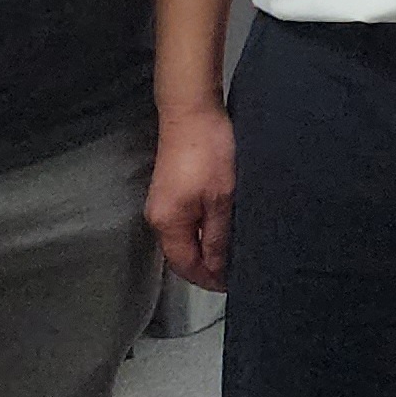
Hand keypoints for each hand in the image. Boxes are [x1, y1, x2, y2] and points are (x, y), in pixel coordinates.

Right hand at [145, 105, 237, 289]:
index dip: (209, 278)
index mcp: (168, 224)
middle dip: (206, 267)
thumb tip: (217, 267)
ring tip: (233, 254)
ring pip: (183, 238)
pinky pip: (184, 223)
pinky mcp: (169, 190)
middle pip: (181, 254)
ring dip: (205, 249)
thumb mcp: (220, 198)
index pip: (186, 266)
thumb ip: (218, 236)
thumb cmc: (209, 154)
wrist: (191, 112)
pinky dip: (201, 232)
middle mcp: (158, 218)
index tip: (233, 285)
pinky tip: (220, 230)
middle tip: (237, 271)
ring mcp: (161, 203)